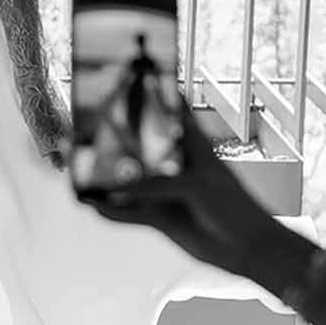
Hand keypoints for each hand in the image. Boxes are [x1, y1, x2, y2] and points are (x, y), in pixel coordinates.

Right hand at [91, 96, 278, 277]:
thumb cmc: (235, 206)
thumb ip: (158, 183)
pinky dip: (110, 210)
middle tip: (80, 131)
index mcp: (190, 144)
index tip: (123, 75)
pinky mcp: (160, 219)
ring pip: (127, 181)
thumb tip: (120, 185)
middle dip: (112, 140)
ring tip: (75, 169)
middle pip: (138, 146)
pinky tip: (90, 205)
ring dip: (105, 178)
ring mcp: (165, 192)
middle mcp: (174, 165)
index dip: (150, 93)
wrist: (250, 249)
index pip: (168, 111)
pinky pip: (128, 213)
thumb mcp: (196, 185)